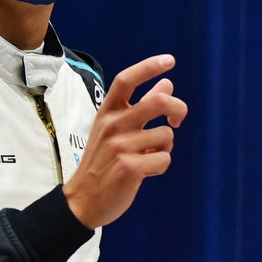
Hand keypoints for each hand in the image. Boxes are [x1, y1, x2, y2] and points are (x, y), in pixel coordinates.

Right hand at [64, 55, 187, 228]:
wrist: (83, 200)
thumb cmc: (103, 162)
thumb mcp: (116, 130)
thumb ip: (141, 106)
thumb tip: (167, 84)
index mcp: (107, 112)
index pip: (126, 80)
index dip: (149, 67)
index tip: (170, 60)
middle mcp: (112, 125)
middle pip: (159, 102)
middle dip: (178, 109)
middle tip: (177, 120)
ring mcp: (119, 146)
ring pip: (166, 135)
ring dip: (165, 147)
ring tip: (148, 156)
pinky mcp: (129, 167)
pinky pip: (164, 159)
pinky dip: (160, 166)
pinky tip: (145, 170)